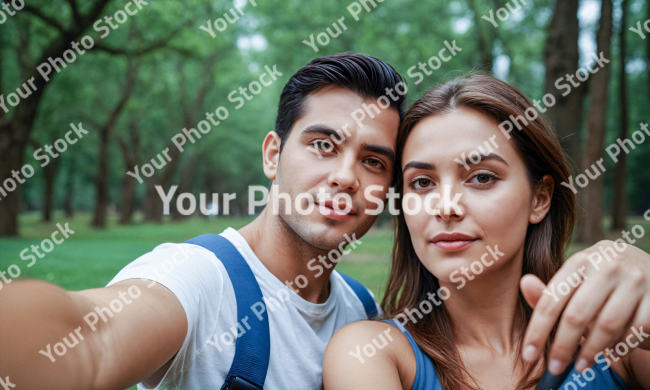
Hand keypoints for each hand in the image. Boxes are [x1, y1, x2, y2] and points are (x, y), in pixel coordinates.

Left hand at [520, 240, 649, 373]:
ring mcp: (636, 279)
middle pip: (577, 314)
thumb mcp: (578, 282)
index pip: (552, 299)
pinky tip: (612, 352)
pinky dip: (622, 345)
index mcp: (581, 260)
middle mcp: (608, 265)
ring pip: (607, 325)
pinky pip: (636, 329)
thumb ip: (552, 292)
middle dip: (563, 346)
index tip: (528, 354)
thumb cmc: (606, 283)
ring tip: (581, 365)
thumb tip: (524, 284)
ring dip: (591, 350)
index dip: (538, 330)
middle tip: (554, 367)